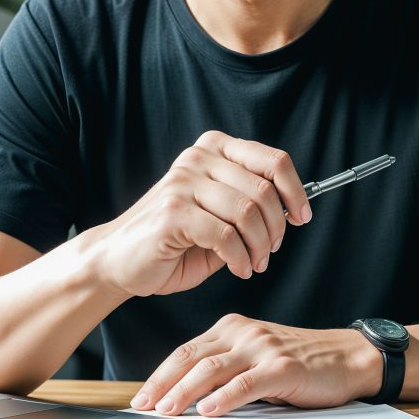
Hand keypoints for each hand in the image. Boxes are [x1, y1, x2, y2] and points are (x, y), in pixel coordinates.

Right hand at [93, 131, 311, 298]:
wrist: (117, 259)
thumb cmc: (173, 240)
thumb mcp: (218, 212)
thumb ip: (249, 203)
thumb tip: (294, 209)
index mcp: (213, 149)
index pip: (272, 159)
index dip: (295, 190)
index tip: (302, 217)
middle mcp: (198, 158)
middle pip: (264, 189)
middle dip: (276, 229)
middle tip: (269, 252)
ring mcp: (183, 183)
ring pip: (248, 212)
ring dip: (260, 247)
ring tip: (254, 264)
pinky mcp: (173, 213)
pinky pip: (226, 236)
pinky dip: (240, 259)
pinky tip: (238, 269)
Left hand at [129, 314, 382, 416]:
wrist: (346, 356)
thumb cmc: (300, 360)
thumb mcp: (254, 357)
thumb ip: (225, 368)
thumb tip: (187, 396)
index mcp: (232, 328)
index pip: (186, 351)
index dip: (160, 374)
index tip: (142, 396)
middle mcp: (243, 332)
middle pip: (192, 357)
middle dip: (163, 383)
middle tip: (143, 405)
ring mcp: (262, 347)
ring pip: (213, 368)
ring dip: (185, 391)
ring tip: (167, 408)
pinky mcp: (282, 366)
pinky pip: (247, 382)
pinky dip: (225, 396)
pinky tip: (209, 409)